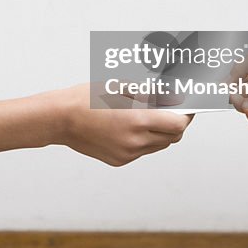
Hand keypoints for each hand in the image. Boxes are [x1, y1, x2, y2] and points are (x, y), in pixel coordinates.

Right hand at [56, 84, 192, 165]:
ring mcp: (127, 154)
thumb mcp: (121, 87)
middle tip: (172, 110)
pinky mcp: (119, 160)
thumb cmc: (87, 98)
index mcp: (138, 121)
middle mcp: (136, 142)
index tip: (188, 107)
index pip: (178, 125)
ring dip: (160, 133)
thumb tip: (172, 96)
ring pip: (158, 146)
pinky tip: (130, 126)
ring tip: (150, 116)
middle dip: (176, 125)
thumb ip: (150, 94)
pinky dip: (143, 140)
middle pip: (171, 138)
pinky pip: (141, 151)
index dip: (187, 116)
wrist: (59, 119)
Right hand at [228, 67, 247, 125]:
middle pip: (245, 94)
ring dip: (241, 105)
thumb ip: (243, 66)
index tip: (222, 85)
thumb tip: (227, 79)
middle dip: (234, 95)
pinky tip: (247, 109)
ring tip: (238, 100)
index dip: (231, 83)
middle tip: (228, 94)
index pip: (242, 79)